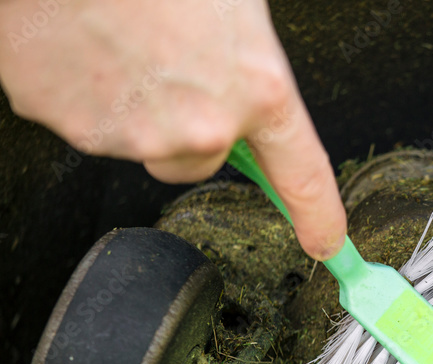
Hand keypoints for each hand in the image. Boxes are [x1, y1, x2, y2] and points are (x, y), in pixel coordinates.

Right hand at [0, 0, 345, 260]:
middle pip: (200, 158)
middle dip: (187, 124)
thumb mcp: (234, 8)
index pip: (303, 175)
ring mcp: (137, 135)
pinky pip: (89, 126)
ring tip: (122, 44)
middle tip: (166, 63)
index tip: (327, 242)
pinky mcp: (77, 129)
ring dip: (137, 109)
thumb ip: (247, 63)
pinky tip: (87, 48)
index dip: (320, 217)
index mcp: (258, 88)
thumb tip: (249, 85)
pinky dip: (86, 95)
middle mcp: (204, 125)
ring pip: (145, 145)